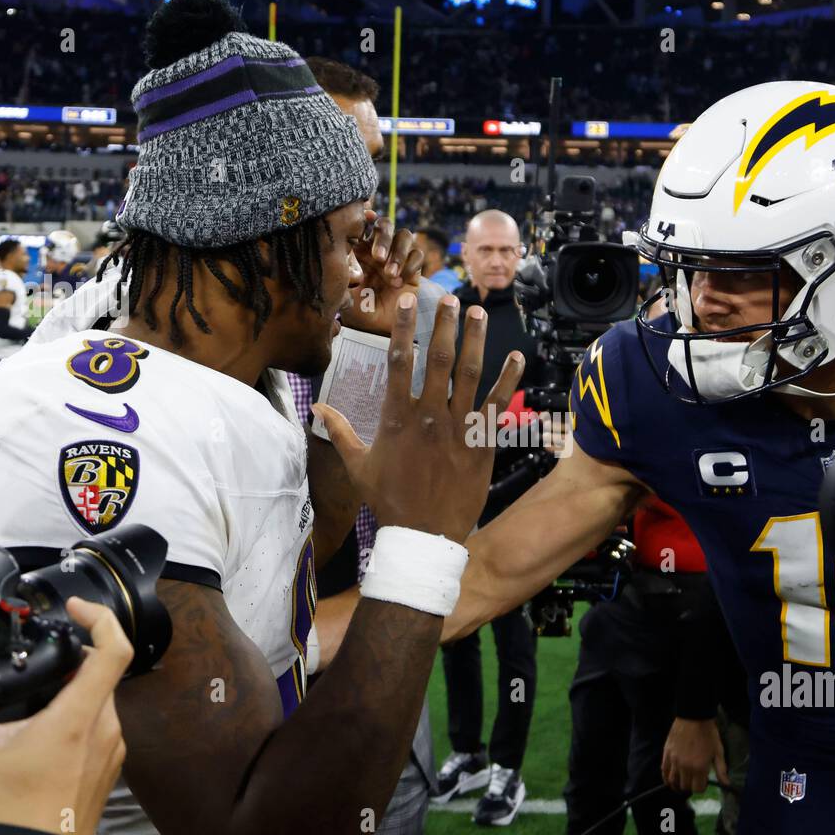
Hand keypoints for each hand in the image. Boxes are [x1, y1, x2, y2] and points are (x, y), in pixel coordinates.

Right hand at [0, 596, 133, 834]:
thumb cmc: (4, 814)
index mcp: (79, 718)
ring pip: (103, 701)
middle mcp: (105, 730)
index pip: (114, 650)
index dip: (101, 618)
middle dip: (76, 656)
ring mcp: (111, 752)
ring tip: (38, 695)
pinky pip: (101, 727)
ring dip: (77, 689)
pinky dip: (80, 716)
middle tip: (43, 653)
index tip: (74, 609)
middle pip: (105, 672)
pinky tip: (45, 731)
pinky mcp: (108, 769)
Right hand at [315, 290, 523, 543]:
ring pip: (469, 374)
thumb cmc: (388, 500)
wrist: (423, 536)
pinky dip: (509, 380)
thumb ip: (339, 431)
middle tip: (451, 298)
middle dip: (444, 324)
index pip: (398, 361)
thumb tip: (317, 405)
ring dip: (475, 340)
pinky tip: (517, 358)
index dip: (403, 326)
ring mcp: (458, 428)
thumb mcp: (358, 465)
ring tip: (479, 313)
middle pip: (438, 358)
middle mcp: (429, 416)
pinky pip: (498, 406)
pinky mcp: (481, 444)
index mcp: (397, 417)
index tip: (407, 299)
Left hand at [343, 210, 424, 335]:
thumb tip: (346, 259)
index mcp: (359, 248)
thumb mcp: (346, 294)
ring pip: (404, 235)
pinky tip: (401, 281)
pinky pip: (417, 254)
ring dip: (398, 252)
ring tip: (390, 274)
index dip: (366, 218)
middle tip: (378, 258)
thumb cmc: (359, 310)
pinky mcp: (414, 266)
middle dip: (383, 238)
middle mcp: (379, 248)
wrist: (380, 328)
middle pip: (385, 225)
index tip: (367, 220)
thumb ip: (345, 276)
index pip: (363, 225)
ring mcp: (398, 256)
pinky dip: (411, 265)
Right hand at [662, 717, 727, 794]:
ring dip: (677, 786)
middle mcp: (685, 767)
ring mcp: (674, 761)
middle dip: (690, 787)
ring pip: (672, 781)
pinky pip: (663, 771)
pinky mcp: (666, 754)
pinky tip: (669, 780)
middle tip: (692, 782)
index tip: (702, 783)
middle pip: (685, 786)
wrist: (694, 717)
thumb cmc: (708, 734)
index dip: (701, 788)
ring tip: (680, 785)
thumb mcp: (718, 751)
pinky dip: (666, 778)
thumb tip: (726, 784)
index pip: (698, 789)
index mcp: (699, 767)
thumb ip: (721, 770)